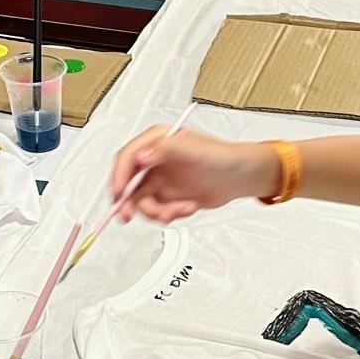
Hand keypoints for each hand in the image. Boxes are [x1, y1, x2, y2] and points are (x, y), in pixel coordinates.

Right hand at [108, 126, 275, 224]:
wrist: (240, 178)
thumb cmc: (222, 157)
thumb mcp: (193, 150)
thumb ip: (165, 150)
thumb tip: (142, 156)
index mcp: (156, 142)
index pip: (127, 158)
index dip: (119, 176)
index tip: (120, 194)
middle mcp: (154, 161)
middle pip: (127, 183)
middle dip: (128, 201)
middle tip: (129, 215)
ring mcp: (160, 179)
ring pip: (141, 201)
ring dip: (156, 211)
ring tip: (177, 211)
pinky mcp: (167, 196)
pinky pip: (156, 210)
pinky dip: (168, 215)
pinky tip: (186, 208)